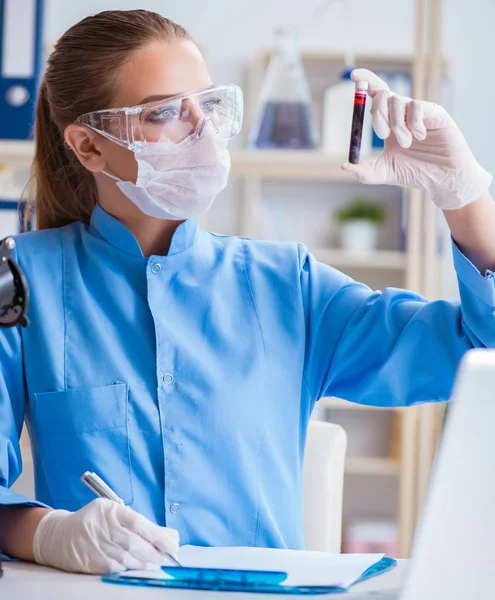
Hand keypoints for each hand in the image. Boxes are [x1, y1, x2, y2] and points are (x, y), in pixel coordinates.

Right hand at [32, 498, 179, 573]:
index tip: (173, 543)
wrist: (59, 536)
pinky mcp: (91, 562)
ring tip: (154, 562)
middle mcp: (103, 527)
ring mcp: (96, 546)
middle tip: (166, 556)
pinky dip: (129, 568)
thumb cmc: (95, 521)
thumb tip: (170, 535)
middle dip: (154, 552)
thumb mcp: (114, 513)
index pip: (139, 523)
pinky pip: (116, 568)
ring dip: (144, 562)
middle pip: (135, 543)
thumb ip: (140, 523)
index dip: (158, 535)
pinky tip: (136, 566)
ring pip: (127, 558)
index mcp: (111, 510)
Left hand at [343, 69, 491, 209]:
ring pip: (397, 101)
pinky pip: (416, 107)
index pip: (374, 96)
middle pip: (382, 94)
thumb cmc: (415, 173)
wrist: (442, 178)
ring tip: (406, 144)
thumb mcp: (384, 173)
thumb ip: (364, 172)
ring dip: (397, 126)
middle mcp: (402, 114)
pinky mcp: (435, 112)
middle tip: (384, 135)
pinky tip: (421, 136)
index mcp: (389, 123)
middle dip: (377, 112)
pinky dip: (413, 123)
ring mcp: (419, 111)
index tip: (353, 75)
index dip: (365, 83)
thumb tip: (345, 166)